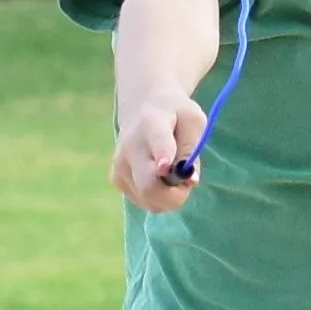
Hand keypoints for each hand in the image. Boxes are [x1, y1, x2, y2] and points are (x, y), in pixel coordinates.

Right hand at [111, 90, 206, 210]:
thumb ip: (192, 149)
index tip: (165, 167)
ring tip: (173, 173)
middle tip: (187, 181)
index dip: (162, 156)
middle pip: (149, 185)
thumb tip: (189, 181)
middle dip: (176, 194)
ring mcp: (120, 166)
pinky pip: (145, 201)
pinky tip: (159, 177)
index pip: (157, 142)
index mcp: (152, 123)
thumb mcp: (193, 122)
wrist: (141, 108)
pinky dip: (159, 197)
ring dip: (170, 195)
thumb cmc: (175, 116)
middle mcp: (130, 146)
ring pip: (149, 199)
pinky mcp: (117, 180)